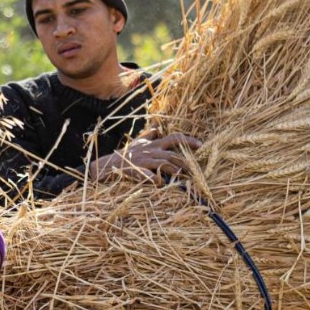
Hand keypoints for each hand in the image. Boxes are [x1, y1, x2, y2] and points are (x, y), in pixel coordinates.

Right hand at [88, 130, 202, 183]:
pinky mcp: (136, 170)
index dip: (188, 140)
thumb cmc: (127, 154)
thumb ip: (150, 135)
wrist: (109, 164)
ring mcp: (144, 160)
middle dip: (185, 162)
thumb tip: (157, 127)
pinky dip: (154, 178)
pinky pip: (147, 174)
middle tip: (195, 171)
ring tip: (182, 176)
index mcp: (154, 144)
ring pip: (164, 163)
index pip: (174, 138)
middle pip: (172, 153)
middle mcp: (151, 151)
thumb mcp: (139, 141)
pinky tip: (160, 182)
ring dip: (174, 170)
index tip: (200, 145)